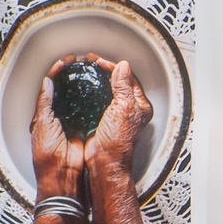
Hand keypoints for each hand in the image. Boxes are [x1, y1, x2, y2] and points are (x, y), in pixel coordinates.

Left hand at [31, 59, 85, 199]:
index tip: (65, 62)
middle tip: (79, 63)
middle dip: (71, 75)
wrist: (64, 174)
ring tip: (89, 72)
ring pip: (78, 99)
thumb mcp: (42, 123)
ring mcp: (73, 122)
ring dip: (83, 86)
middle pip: (66, 90)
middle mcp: (59, 117)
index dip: (57, 72)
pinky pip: (90, 111)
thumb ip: (45, 103)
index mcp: (45, 114)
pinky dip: (93, 101)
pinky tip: (98, 92)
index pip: (50, 87)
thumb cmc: (48, 154)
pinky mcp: (86, 128)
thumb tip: (47, 83)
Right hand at [83, 57, 152, 177]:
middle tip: (91, 62)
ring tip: (86, 70)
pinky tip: (82, 87)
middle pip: (118, 82)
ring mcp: (116, 114)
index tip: (99, 62)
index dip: (114, 67)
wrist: (105, 161)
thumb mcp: (123, 108)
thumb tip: (124, 67)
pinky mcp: (103, 119)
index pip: (128, 78)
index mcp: (139, 105)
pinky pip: (97, 99)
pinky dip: (90, 91)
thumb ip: (124, 86)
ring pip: (107, 89)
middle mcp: (130, 109)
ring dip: (97, 79)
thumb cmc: (118, 142)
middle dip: (104, 70)